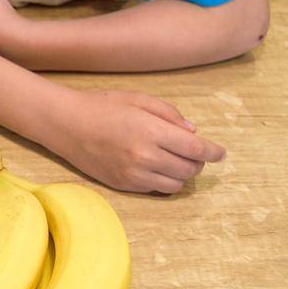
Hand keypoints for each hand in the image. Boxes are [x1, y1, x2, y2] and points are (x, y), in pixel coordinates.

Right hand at [57, 89, 226, 193]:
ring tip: (176, 161)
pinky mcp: (124, 185)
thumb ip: (170, 114)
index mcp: (152, 132)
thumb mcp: (139, 99)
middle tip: (194, 152)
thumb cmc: (103, 106)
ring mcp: (134, 174)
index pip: (196, 149)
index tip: (221, 152)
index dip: (214, 152)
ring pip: (176, 184)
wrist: (66, 124)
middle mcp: (146, 156)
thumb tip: (193, 133)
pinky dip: (164, 180)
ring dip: (183, 174)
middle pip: (189, 169)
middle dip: (198, 162)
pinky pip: (156, 189)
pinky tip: (157, 167)